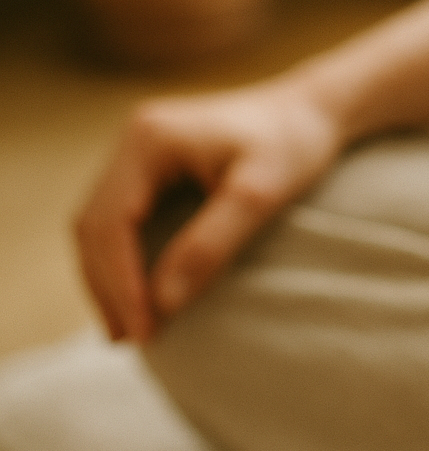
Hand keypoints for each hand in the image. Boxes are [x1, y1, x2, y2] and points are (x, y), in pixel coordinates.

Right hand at [76, 81, 338, 340]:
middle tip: (130, 341)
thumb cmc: (294, 146)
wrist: (314, 109)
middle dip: (108, 286)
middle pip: (93, 225)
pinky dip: (123, 259)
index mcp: (148, 139)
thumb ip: (210, 245)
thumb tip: (163, 303)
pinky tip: (139, 294)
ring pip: (100, 224)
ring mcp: (139, 151)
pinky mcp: (153, 164)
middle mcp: (132, 140)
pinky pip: (122, 218)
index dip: (122, 283)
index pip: (111, 223)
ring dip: (108, 277)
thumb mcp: (259, 196)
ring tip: (128, 329)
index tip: (144, 331)